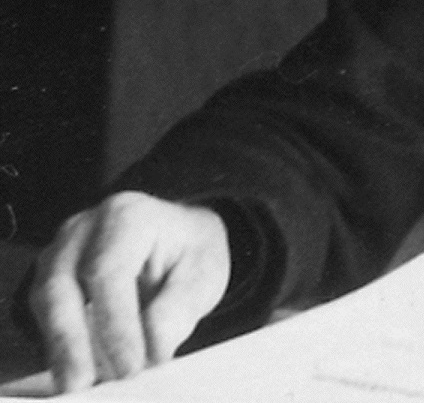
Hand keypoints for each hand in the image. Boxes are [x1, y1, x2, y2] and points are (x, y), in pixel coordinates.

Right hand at [29, 192, 231, 392]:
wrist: (179, 238)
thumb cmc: (189, 251)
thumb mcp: (204, 271)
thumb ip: (180, 307)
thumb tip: (154, 347)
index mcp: (128, 215)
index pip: (109, 272)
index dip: (115, 324)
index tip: (129, 367)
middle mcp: (85, 228)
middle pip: (61, 284)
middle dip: (71, 340)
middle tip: (84, 383)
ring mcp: (61, 250)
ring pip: (45, 300)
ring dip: (59, 347)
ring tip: (77, 384)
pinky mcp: (51, 276)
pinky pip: (44, 312)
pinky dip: (58, 344)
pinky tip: (75, 370)